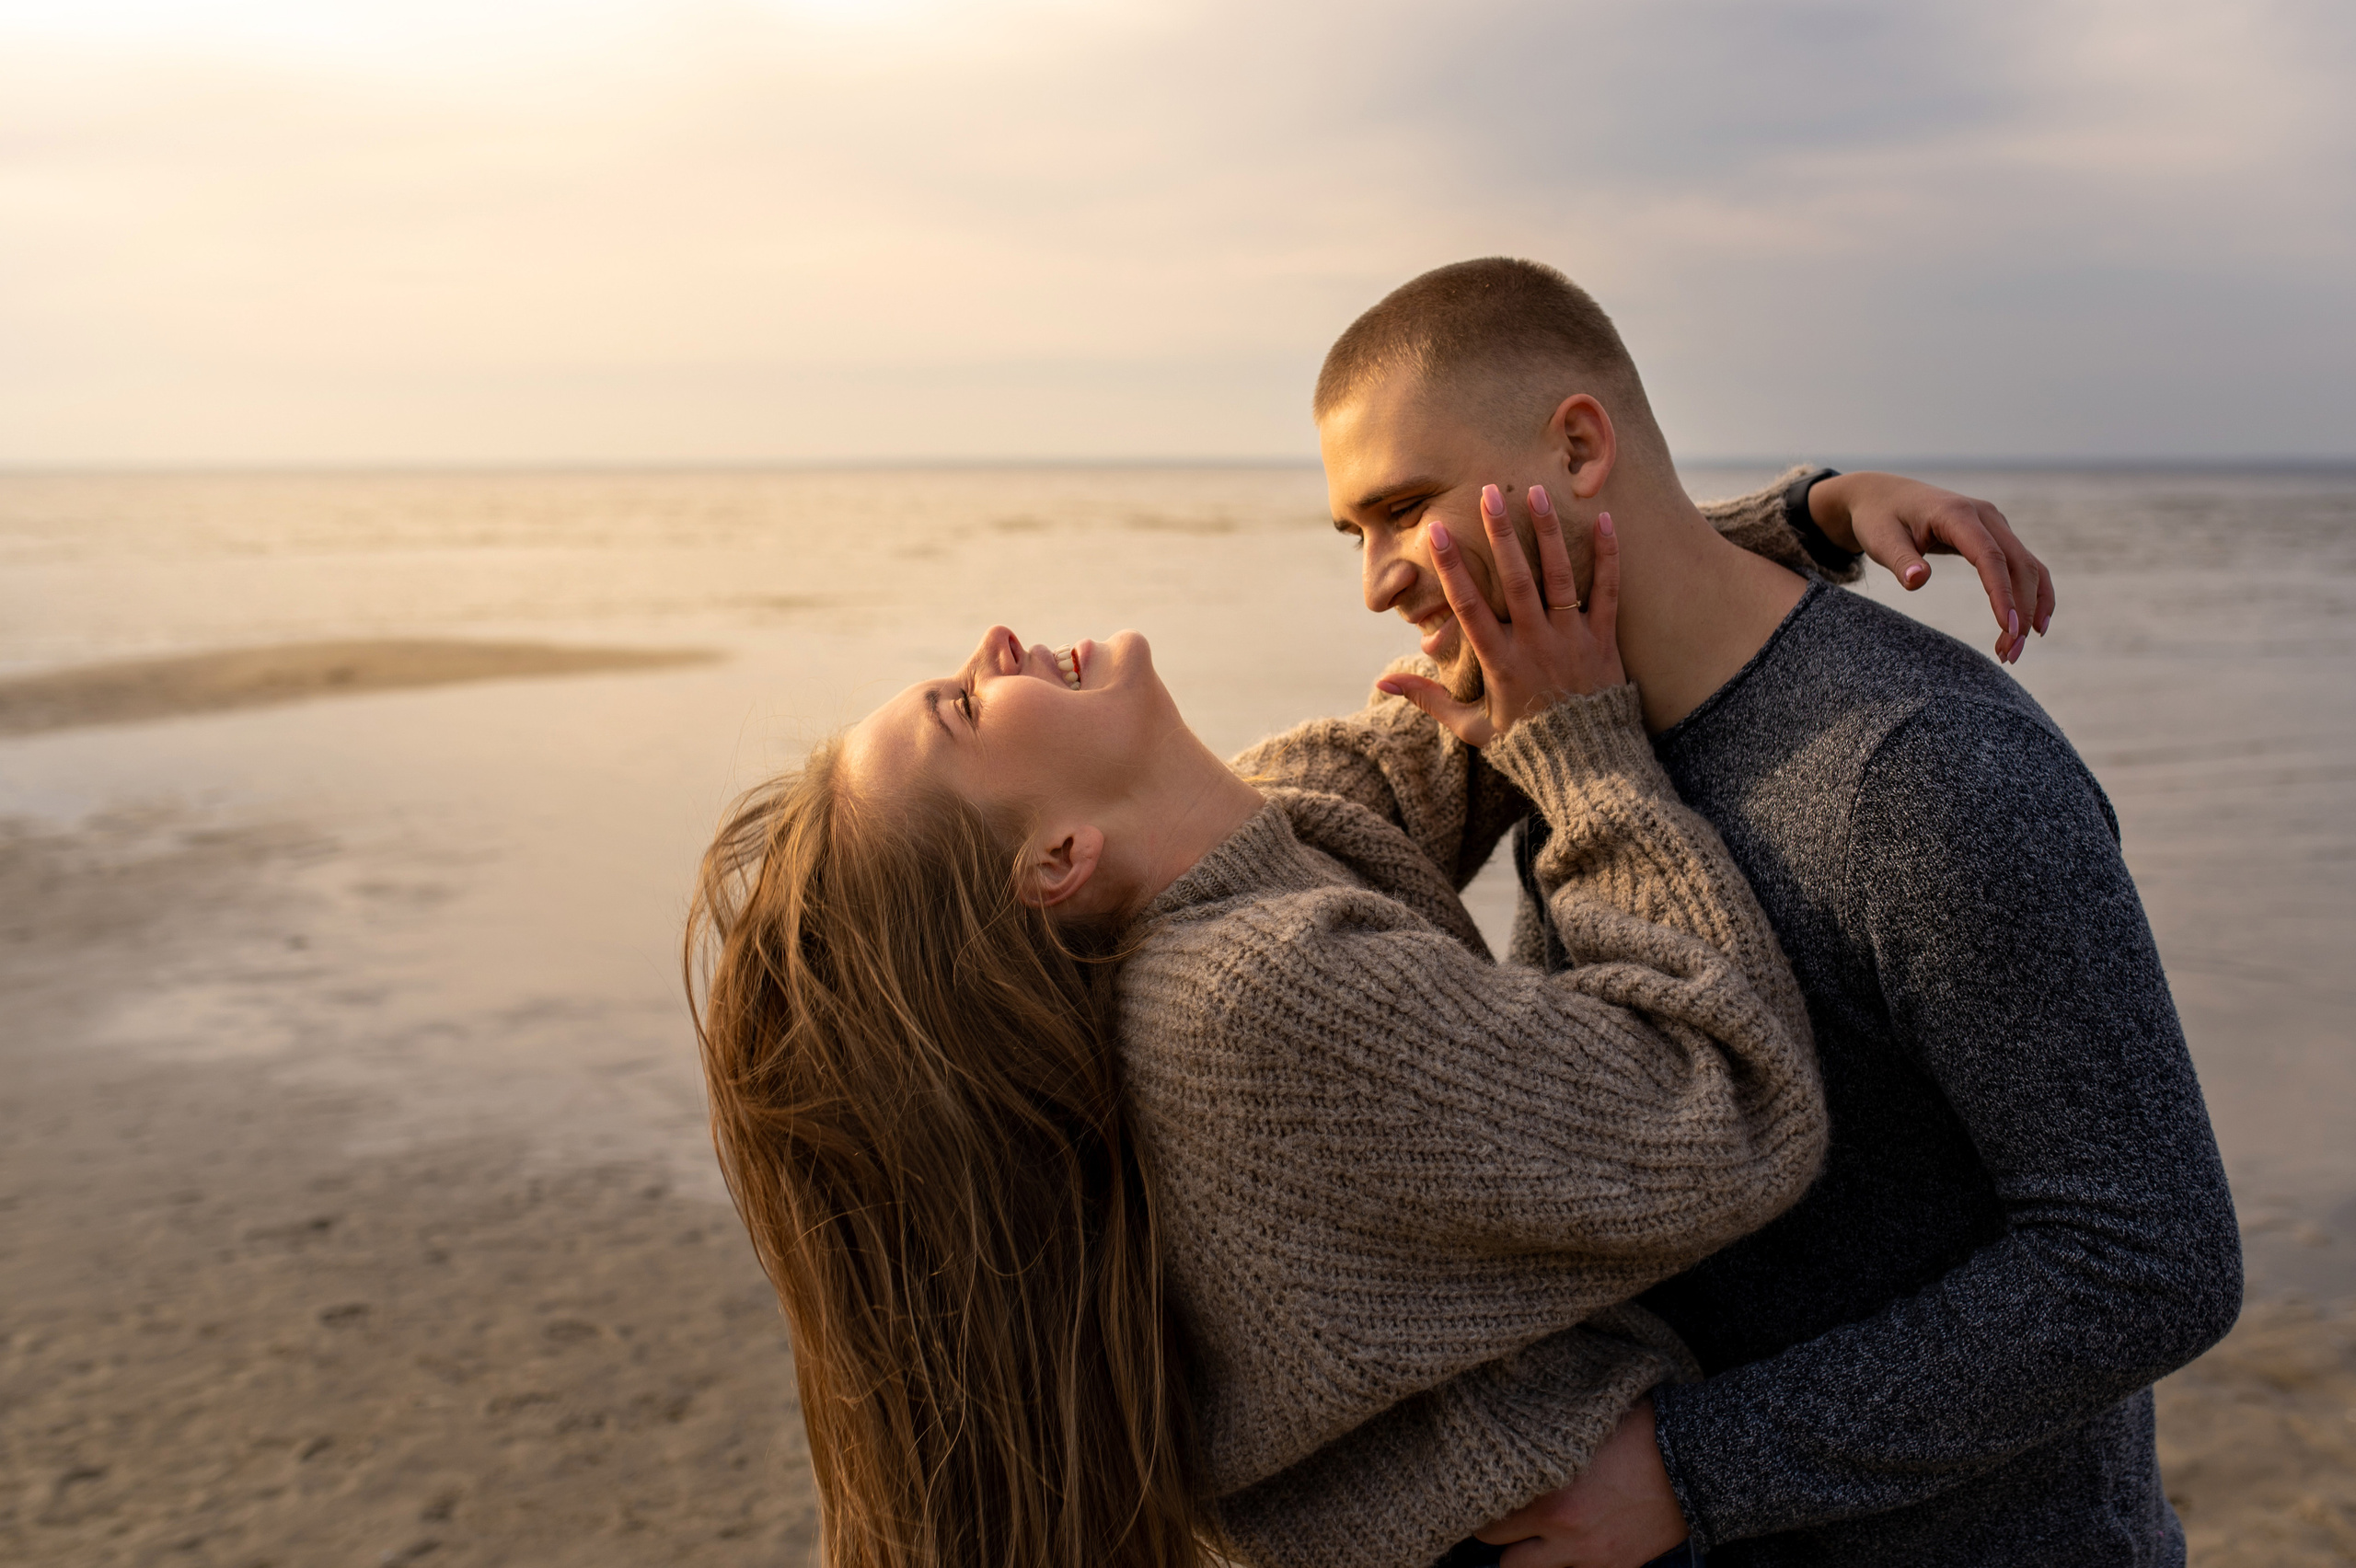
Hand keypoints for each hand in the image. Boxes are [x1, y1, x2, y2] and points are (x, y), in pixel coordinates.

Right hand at [1375, 483, 1622, 748]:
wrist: (1589, 766)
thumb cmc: (1527, 747)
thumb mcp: (1473, 728)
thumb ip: (1429, 700)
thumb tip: (1383, 682)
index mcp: (1499, 663)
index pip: (1468, 607)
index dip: (1451, 567)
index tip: (1436, 531)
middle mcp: (1534, 644)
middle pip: (1515, 581)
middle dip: (1500, 534)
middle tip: (1489, 492)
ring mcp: (1572, 639)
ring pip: (1559, 577)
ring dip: (1547, 532)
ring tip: (1536, 491)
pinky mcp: (1604, 641)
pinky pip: (1608, 593)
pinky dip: (1608, 557)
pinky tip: (1606, 520)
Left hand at [1474, 1396, 1687, 1567]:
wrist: (1694, 1462)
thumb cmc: (1637, 1432)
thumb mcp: (1577, 1430)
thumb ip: (1537, 1447)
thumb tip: (1504, 1444)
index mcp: (1550, 1500)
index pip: (1489, 1526)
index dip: (1484, 1512)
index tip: (1485, 1501)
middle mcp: (1565, 1536)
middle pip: (1505, 1562)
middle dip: (1503, 1543)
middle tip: (1506, 1522)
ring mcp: (1593, 1559)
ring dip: (1532, 1559)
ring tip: (1536, 1537)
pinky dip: (1568, 1565)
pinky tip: (1571, 1543)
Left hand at [1809, 472, 2053, 664]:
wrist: (1883, 496)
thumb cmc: (1878, 519)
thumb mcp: (1880, 540)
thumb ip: (1900, 560)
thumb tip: (1918, 581)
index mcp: (1956, 513)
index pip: (1989, 556)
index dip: (2002, 593)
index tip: (2007, 628)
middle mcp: (1984, 515)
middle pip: (2018, 565)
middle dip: (2020, 611)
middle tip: (2009, 655)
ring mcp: (1994, 524)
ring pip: (2028, 567)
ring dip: (2030, 608)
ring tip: (2014, 650)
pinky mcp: (1996, 535)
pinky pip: (2024, 565)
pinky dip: (2033, 594)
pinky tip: (2034, 625)